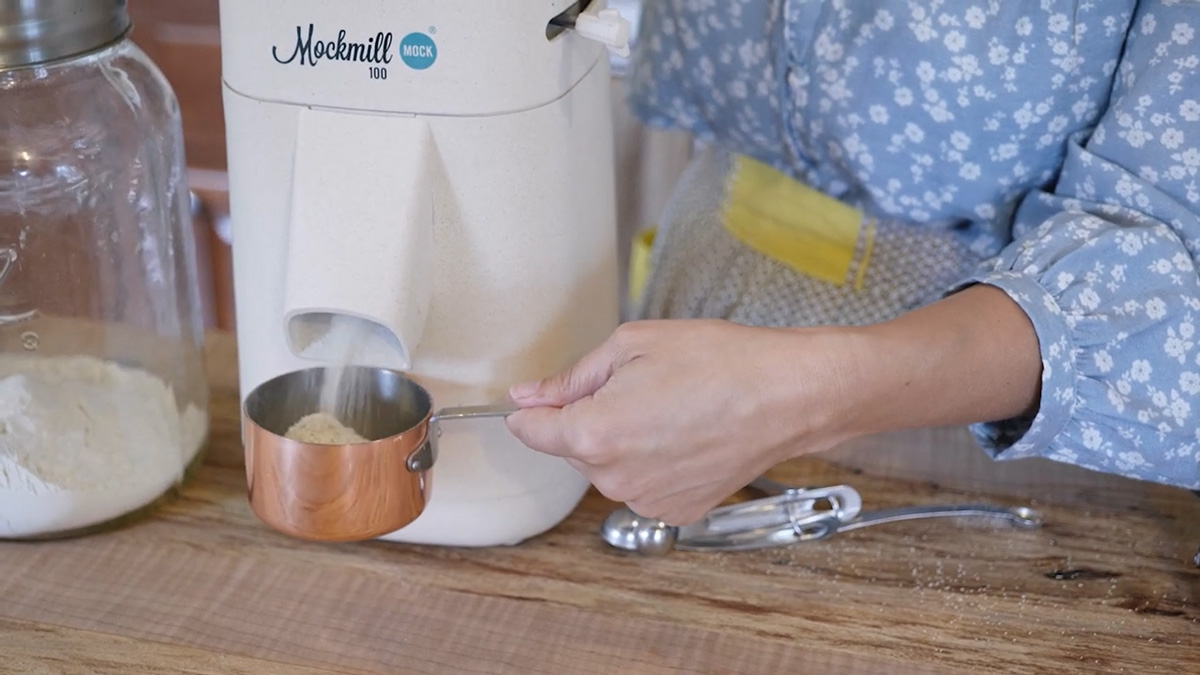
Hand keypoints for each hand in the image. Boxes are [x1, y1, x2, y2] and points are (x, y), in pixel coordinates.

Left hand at [504, 320, 854, 525]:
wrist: (787, 396)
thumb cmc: (718, 362)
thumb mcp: (632, 346)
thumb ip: (571, 378)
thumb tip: (528, 396)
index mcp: (594, 434)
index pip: (531, 431)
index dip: (533, 408)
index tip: (541, 396)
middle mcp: (614, 478)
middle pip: (570, 449)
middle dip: (588, 419)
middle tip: (638, 385)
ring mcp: (646, 501)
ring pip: (607, 468)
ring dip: (620, 442)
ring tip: (669, 408)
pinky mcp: (675, 511)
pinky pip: (641, 484)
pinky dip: (651, 463)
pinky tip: (684, 435)